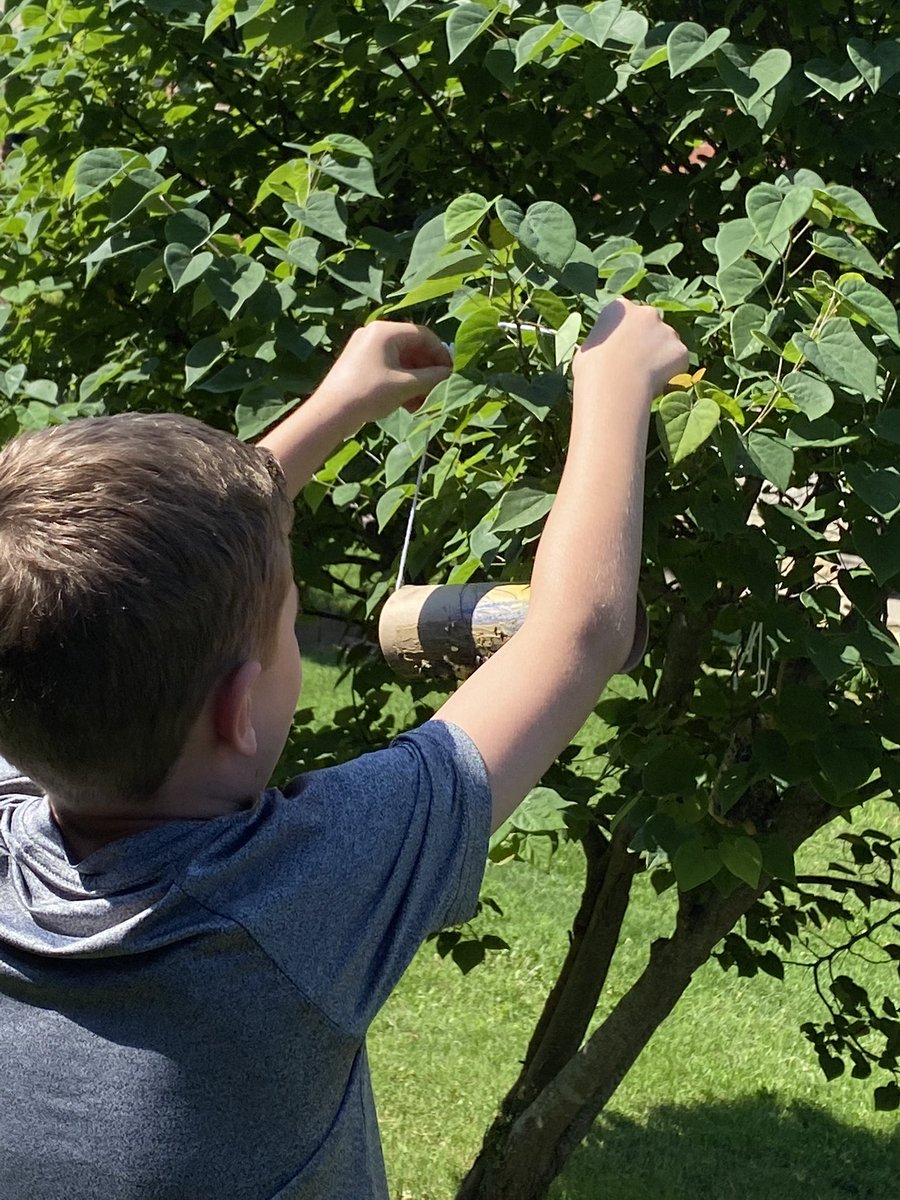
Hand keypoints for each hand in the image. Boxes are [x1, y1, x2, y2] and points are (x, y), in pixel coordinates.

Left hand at [315, 321, 452, 423]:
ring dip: (416, 381)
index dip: (441, 354)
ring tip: (424, 403)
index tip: (452, 373)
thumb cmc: (369, 394)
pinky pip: (389, 369)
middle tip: (440, 390)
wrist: (331, 413)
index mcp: (385, 330)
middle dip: (428, 371)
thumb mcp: (405, 386)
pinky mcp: (360, 364)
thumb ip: (432, 377)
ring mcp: (366, 349)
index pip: (423, 335)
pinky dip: (402, 384)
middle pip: (412, 348)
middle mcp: (374, 333)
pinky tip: (410, 405)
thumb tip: (450, 374)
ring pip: (401, 361)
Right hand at [573, 299, 687, 399]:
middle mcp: (647, 312)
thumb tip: (604, 351)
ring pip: (667, 344)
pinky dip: (671, 374)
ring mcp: (667, 330)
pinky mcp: (681, 350)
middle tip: (636, 366)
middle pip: (651, 326)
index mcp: (621, 308)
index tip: (621, 352)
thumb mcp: (588, 348)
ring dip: (660, 358)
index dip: (625, 336)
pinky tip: (655, 385)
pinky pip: (677, 363)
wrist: (613, 385)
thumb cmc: (592, 369)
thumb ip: (603, 342)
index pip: (626, 317)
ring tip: (644, 379)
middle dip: (647, 342)